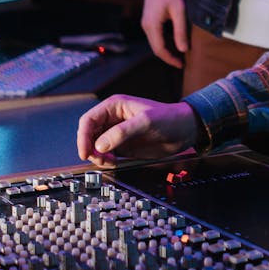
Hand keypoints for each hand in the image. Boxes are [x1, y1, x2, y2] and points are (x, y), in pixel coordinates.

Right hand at [76, 94, 198, 166]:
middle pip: (89, 134)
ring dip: (98, 156)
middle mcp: (113, 120)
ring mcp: (117, 134)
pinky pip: (106, 155)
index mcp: (115, 106)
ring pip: (95, 146)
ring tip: (110, 161)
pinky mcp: (123, 146)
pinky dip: (106, 161)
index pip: (89, 120)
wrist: (185, 131)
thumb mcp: (146, 122)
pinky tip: (115, 162)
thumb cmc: (169, 119)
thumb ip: (122, 132)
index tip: (85, 152)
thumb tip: (100, 145)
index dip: (83, 136)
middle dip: (90, 148)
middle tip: (98, 159)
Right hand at [142, 0, 188, 67]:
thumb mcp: (179, 10)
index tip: (182, 65)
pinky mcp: (148, 17)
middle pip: (156, 48)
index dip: (170, 59)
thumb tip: (183, 49)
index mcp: (151, 25)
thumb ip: (180, 30)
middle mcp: (145, 25)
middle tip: (182, 62)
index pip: (159, 50)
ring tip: (180, 53)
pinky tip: (175, 40)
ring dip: (166, 49)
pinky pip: (155, 34)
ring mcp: (145, 21)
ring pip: (155, 41)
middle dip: (168, 56)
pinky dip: (164, 40)